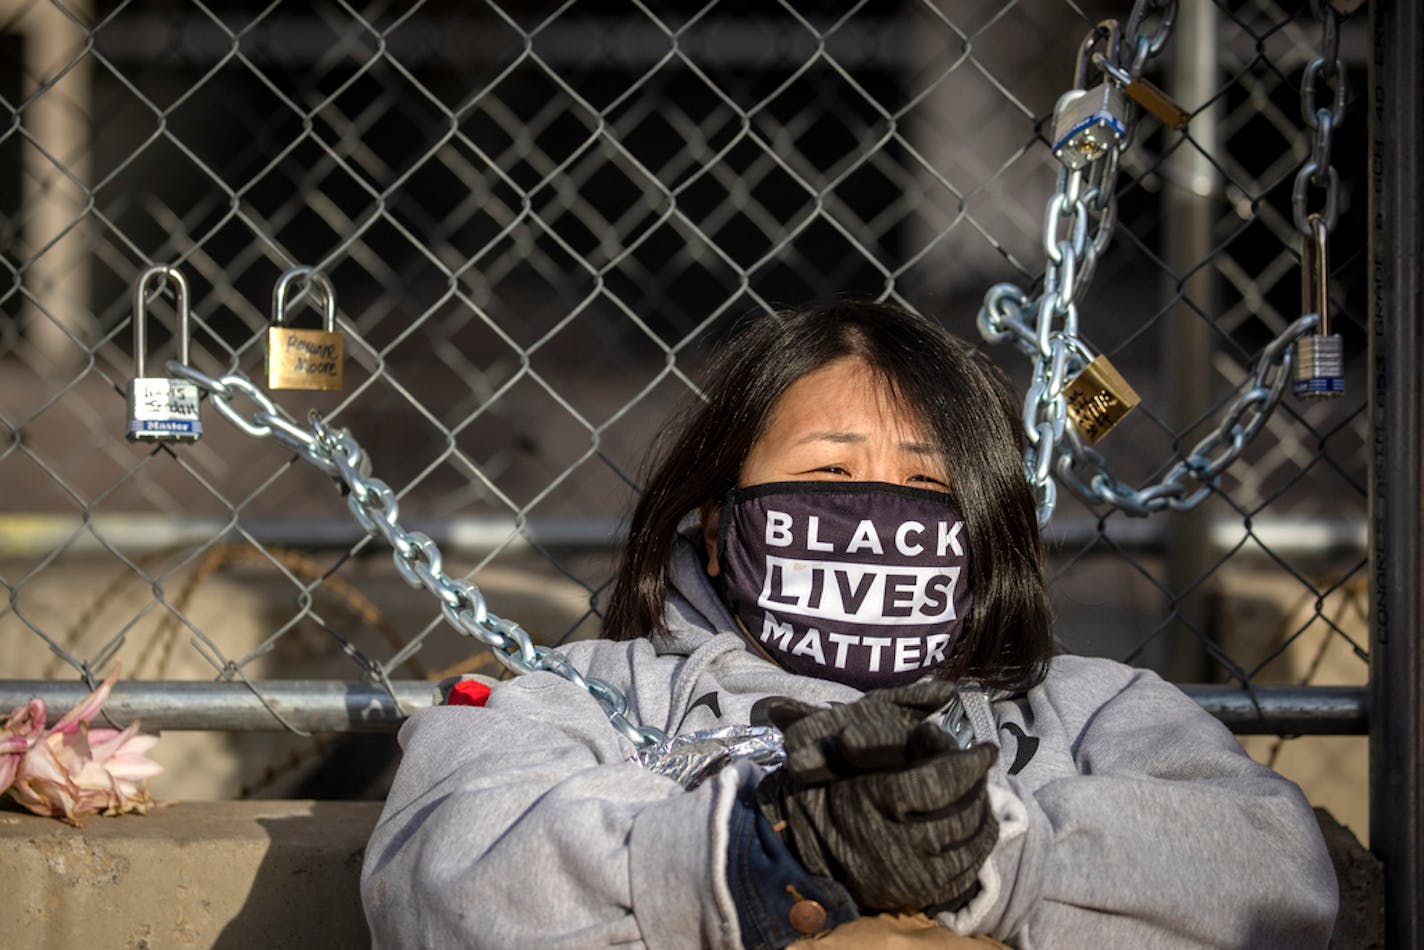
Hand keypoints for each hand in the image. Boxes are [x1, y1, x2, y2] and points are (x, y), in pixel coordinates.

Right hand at [756, 681, 998, 912]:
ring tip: (983, 790)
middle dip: (978, 787)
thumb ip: (894, 706)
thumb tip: (946, 689)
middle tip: (985, 766)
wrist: (800, 845)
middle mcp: (889, 842)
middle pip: (957, 814)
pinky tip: (979, 822)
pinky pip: (966, 870)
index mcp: (869, 799)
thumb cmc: (826, 781)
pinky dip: (979, 843)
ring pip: (966, 841)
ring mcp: (905, 874)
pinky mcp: (918, 894)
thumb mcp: (844, 733)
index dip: (967, 765)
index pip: (935, 783)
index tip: (987, 749)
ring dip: (982, 811)